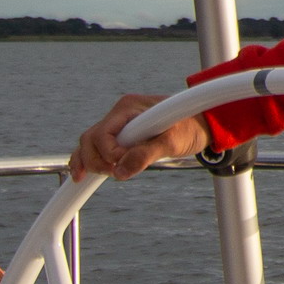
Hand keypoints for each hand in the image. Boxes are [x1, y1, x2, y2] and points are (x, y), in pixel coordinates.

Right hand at [69, 92, 210, 179]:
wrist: (202, 124)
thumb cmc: (190, 128)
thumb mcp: (172, 141)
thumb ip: (146, 155)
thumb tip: (120, 171)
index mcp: (128, 108)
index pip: (102, 134)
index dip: (109, 154)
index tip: (123, 166)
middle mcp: (119, 114)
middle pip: (90, 139)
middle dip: (96, 160)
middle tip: (115, 173)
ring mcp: (119, 125)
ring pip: (90, 144)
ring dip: (92, 162)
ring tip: (108, 174)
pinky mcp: (122, 136)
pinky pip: (97, 147)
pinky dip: (88, 160)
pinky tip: (81, 175)